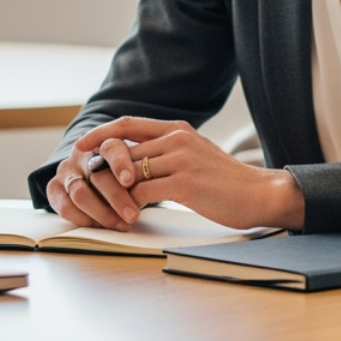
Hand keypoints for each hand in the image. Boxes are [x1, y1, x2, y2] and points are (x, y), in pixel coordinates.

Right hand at [46, 140, 140, 231]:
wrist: (91, 176)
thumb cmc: (120, 174)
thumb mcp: (132, 167)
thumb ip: (141, 173)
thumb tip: (156, 189)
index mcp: (103, 143)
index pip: (111, 147)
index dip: (120, 163)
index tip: (130, 180)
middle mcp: (82, 156)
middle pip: (97, 175)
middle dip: (116, 197)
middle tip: (133, 215)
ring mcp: (66, 171)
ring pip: (80, 193)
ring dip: (102, 213)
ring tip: (121, 224)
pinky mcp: (54, 188)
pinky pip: (66, 207)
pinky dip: (84, 219)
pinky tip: (100, 226)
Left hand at [74, 117, 303, 230]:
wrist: (260, 193)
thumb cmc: (225, 180)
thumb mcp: (194, 152)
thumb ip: (166, 150)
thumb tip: (133, 159)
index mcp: (177, 129)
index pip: (127, 124)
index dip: (100, 134)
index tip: (80, 145)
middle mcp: (176, 139)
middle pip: (123, 149)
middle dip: (103, 169)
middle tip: (87, 184)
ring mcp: (180, 160)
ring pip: (129, 172)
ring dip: (114, 191)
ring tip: (105, 205)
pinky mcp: (184, 184)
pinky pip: (142, 193)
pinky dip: (129, 206)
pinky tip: (127, 216)